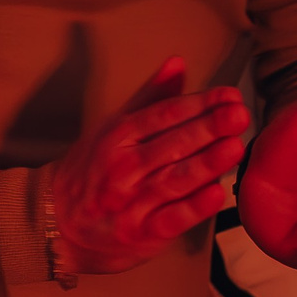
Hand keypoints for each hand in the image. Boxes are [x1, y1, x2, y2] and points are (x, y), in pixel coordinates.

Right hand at [47, 59, 249, 277]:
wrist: (58, 223)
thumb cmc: (94, 169)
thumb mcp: (114, 127)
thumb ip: (151, 97)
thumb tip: (178, 63)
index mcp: (118, 136)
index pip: (163, 115)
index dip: (199, 103)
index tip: (229, 95)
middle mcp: (123, 167)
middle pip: (171, 145)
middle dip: (208, 129)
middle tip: (238, 115)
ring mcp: (131, 202)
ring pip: (174, 180)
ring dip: (206, 164)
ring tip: (234, 147)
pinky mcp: (142, 234)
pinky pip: (171, 219)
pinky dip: (193, 208)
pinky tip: (216, 193)